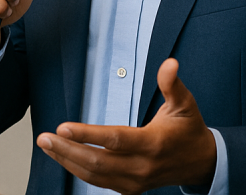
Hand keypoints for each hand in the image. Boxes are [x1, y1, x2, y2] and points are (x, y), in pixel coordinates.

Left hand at [36, 59, 215, 194]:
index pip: (114, 140)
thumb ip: (172, 84)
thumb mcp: (185, 103)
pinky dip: (78, 170)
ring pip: (94, 175)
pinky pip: (98, 181)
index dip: (88, 135)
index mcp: (152, 144)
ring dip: (67, 161)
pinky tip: (64, 157)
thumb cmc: (189, 130)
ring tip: (47, 145)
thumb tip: (170, 63)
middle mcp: (141, 167)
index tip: (63, 127)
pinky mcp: (129, 187)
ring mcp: (134, 181)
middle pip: (97, 162)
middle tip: (44, 137)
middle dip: (67, 150)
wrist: (201, 163)